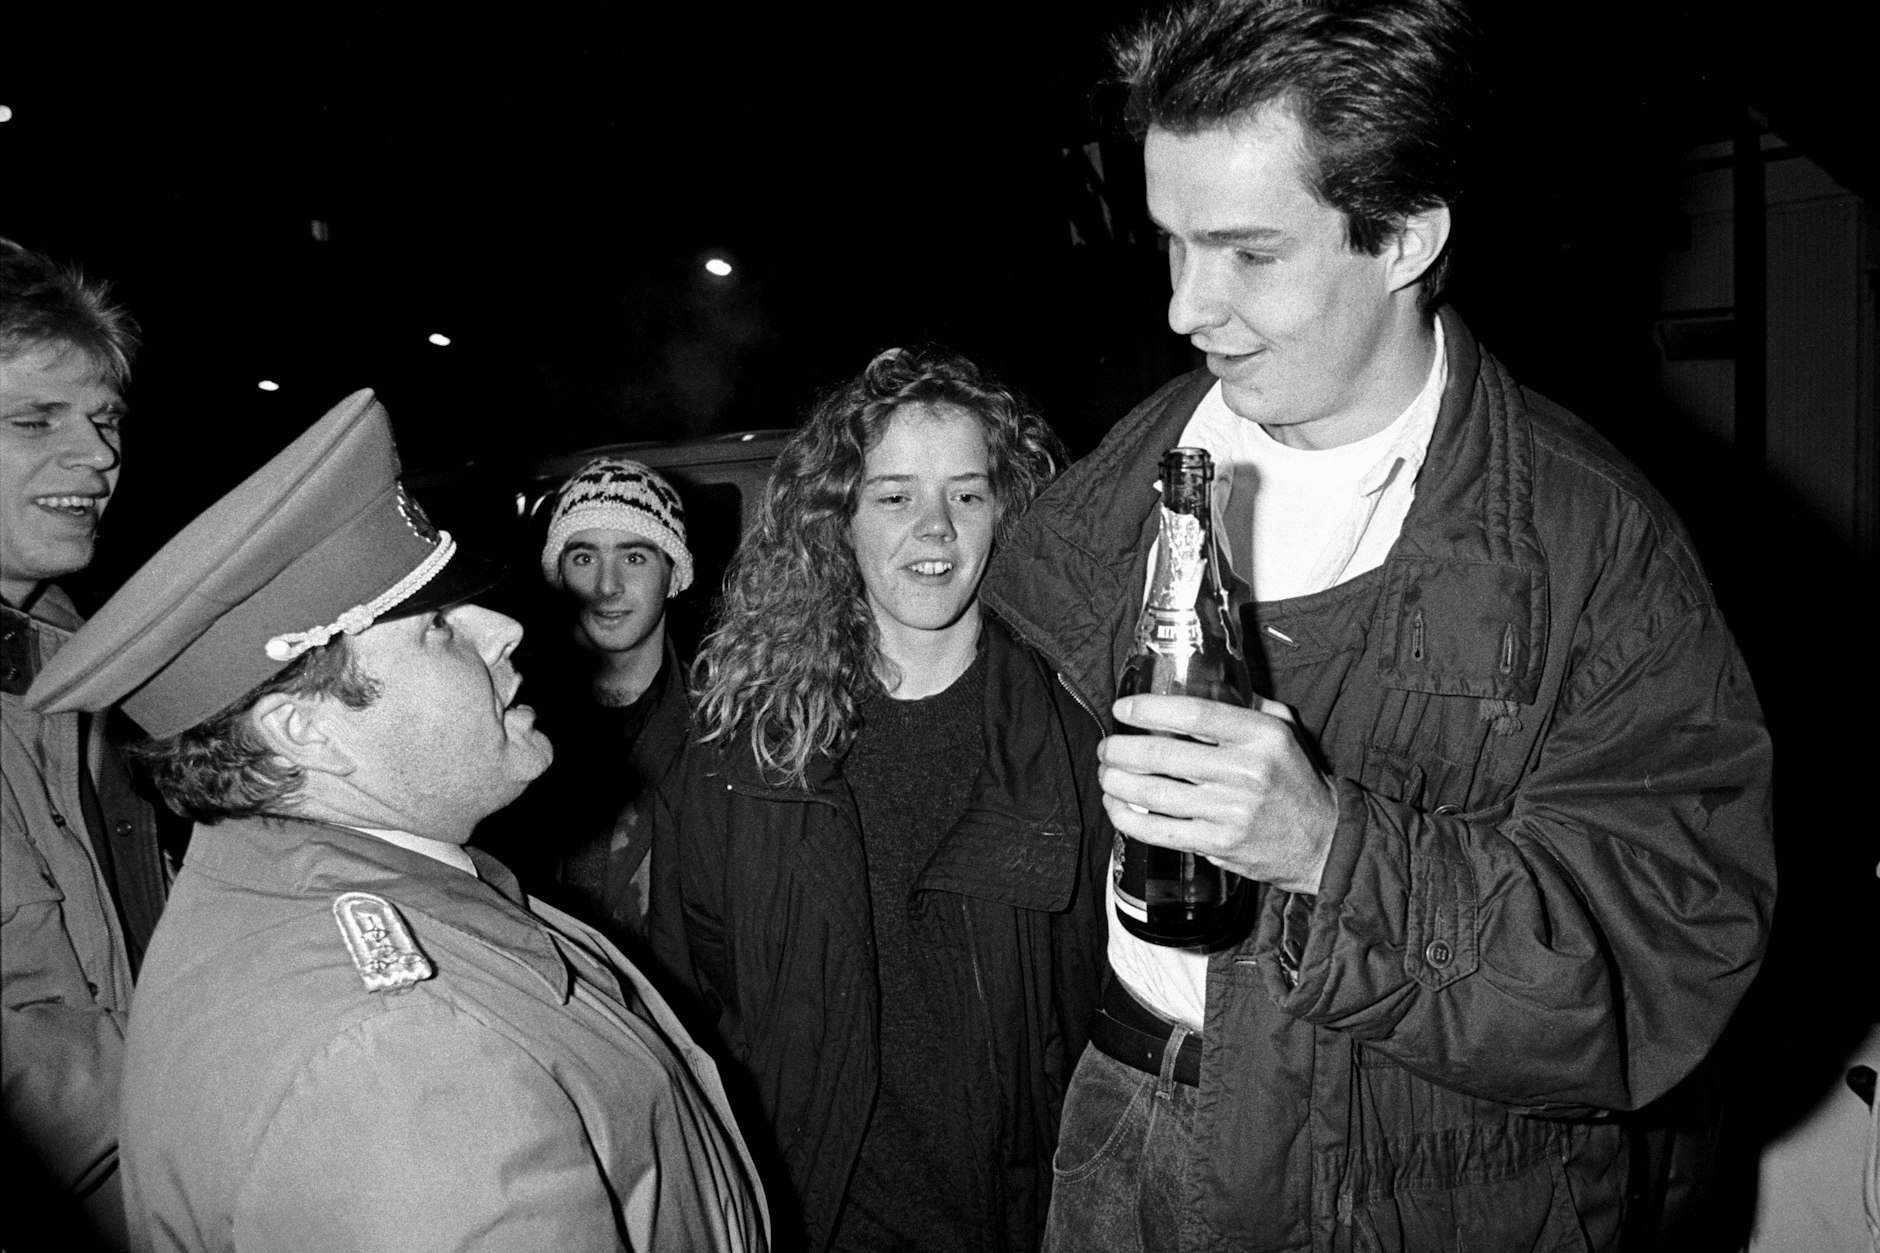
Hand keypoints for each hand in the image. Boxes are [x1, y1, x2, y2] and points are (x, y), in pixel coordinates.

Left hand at [1099, 693, 1337, 894]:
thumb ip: (1249, 704)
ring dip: (1117, 782)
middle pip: (1164, 753)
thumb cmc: (1296, 780)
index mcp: (1260, 736)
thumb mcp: (1285, 730)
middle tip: (1107, 746)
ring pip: (1155, 793)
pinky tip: (1116, 806)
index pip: (1195, 713)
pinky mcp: (1218, 843)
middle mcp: (1244, 771)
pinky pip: (1160, 831)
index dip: (1150, 708)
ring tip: (1105, 774)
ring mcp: (1230, 811)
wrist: (1323, 842)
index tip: (1123, 708)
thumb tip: (1206, 682)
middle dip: (1121, 749)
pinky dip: (1128, 819)